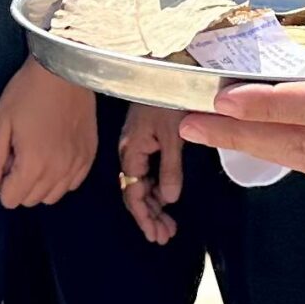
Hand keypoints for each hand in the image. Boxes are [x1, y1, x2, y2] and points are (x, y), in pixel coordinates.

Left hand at [0, 60, 97, 207]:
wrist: (66, 71)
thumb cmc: (27, 94)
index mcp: (34, 165)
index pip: (10, 200)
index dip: (1, 182)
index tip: (5, 159)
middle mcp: (59, 170)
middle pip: (31, 200)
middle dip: (19, 184)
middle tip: (19, 154)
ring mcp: (78, 163)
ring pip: (53, 196)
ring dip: (40, 184)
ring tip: (37, 156)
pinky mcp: (90, 154)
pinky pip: (72, 183)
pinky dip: (61, 177)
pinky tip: (55, 155)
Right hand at [119, 105, 185, 244]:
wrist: (168, 66)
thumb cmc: (169, 97)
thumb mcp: (173, 135)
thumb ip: (170, 168)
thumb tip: (170, 200)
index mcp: (131, 152)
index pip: (134, 194)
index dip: (145, 217)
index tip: (157, 235)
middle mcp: (131, 152)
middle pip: (136, 192)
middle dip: (150, 216)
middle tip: (165, 236)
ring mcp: (138, 145)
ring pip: (143, 183)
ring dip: (155, 204)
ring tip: (168, 224)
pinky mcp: (148, 138)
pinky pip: (149, 170)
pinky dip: (158, 186)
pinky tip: (166, 197)